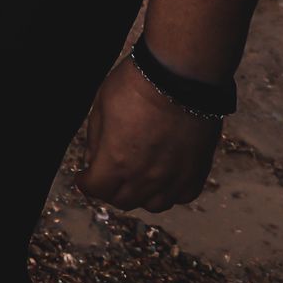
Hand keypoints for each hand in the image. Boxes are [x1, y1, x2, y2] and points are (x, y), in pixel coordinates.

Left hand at [76, 59, 220, 211]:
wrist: (180, 78)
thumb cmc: (137, 86)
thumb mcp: (101, 107)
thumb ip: (96, 140)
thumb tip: (94, 159)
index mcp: (116, 161)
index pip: (96, 189)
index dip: (87, 183)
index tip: (85, 177)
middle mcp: (145, 177)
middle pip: (123, 200)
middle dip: (110, 190)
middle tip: (108, 178)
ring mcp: (174, 177)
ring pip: (153, 204)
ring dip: (140, 196)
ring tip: (136, 180)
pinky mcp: (197, 171)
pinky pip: (183, 196)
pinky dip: (170, 193)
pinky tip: (164, 179)